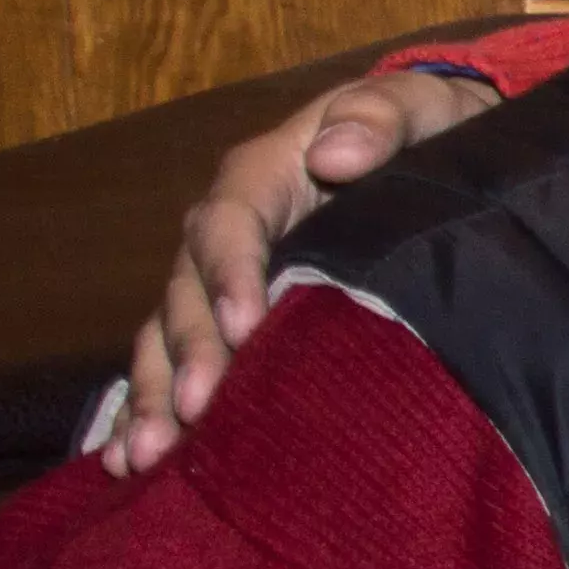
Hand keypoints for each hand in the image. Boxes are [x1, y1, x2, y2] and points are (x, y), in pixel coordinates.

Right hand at [105, 70, 497, 475]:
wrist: (436, 153)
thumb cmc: (429, 128)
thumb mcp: (421, 105)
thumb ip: (382, 117)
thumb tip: (335, 152)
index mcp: (265, 175)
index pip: (230, 223)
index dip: (230, 273)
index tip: (246, 327)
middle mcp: (229, 233)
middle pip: (187, 292)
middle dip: (186, 354)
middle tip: (191, 413)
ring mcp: (223, 282)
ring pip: (169, 338)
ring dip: (154, 397)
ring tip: (144, 456)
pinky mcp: (232, 323)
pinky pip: (179, 365)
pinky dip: (153, 411)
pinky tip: (132, 463)